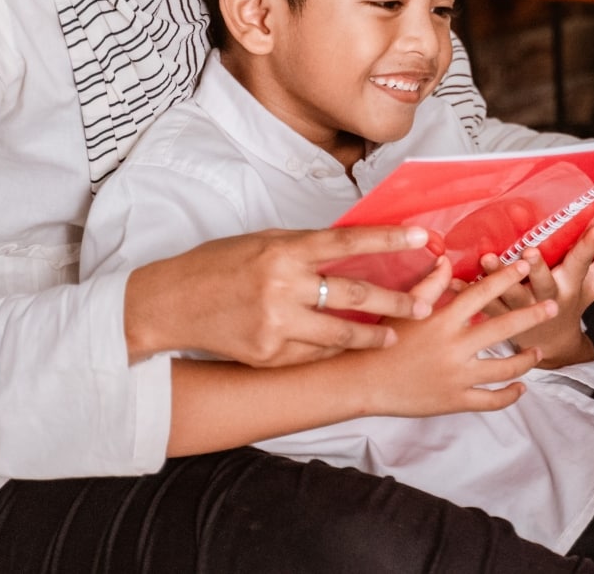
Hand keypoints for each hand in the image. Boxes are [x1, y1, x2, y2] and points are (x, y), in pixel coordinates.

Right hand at [126, 224, 437, 366]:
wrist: (170, 303)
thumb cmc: (216, 265)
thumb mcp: (261, 242)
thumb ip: (303, 248)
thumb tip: (349, 247)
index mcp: (284, 250)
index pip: (348, 241)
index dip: (388, 239)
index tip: (422, 238)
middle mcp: (283, 285)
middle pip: (354, 292)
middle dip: (395, 300)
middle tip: (423, 305)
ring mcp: (277, 323)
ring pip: (340, 334)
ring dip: (372, 335)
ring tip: (392, 337)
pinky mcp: (268, 353)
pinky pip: (312, 355)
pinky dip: (332, 351)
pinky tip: (346, 349)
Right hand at [352, 259, 554, 417]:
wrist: (363, 382)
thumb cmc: (380, 342)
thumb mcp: (404, 309)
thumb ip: (428, 285)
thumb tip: (447, 260)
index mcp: (443, 320)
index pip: (482, 293)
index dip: (506, 277)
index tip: (525, 265)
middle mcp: (455, 347)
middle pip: (503, 327)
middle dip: (532, 314)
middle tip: (553, 306)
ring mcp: (457, 377)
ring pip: (504, 368)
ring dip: (527, 358)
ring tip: (539, 350)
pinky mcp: (455, 401)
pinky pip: (490, 400)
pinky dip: (510, 395)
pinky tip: (521, 387)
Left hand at [476, 224, 593, 367]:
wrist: (550, 346)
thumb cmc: (574, 303)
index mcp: (570, 287)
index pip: (583, 263)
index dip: (591, 246)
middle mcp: (545, 299)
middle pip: (542, 284)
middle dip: (537, 269)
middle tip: (530, 253)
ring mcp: (519, 311)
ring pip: (507, 295)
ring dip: (496, 278)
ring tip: (487, 260)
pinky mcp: (496, 318)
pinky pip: (478, 304)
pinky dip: (462, 292)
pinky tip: (450, 280)